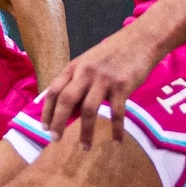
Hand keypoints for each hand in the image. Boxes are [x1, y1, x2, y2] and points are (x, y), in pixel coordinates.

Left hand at [38, 22, 162, 150]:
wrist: (141, 39)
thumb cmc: (113, 52)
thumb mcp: (88, 62)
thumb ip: (77, 81)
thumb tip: (67, 108)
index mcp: (74, 67)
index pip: (54, 90)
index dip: (47, 110)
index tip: (44, 127)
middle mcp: (85, 72)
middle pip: (66, 100)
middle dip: (58, 122)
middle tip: (55, 139)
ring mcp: (103, 79)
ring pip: (89, 110)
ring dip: (85, 132)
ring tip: (84, 147)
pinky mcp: (122, 85)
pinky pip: (116, 113)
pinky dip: (116, 129)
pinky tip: (117, 141)